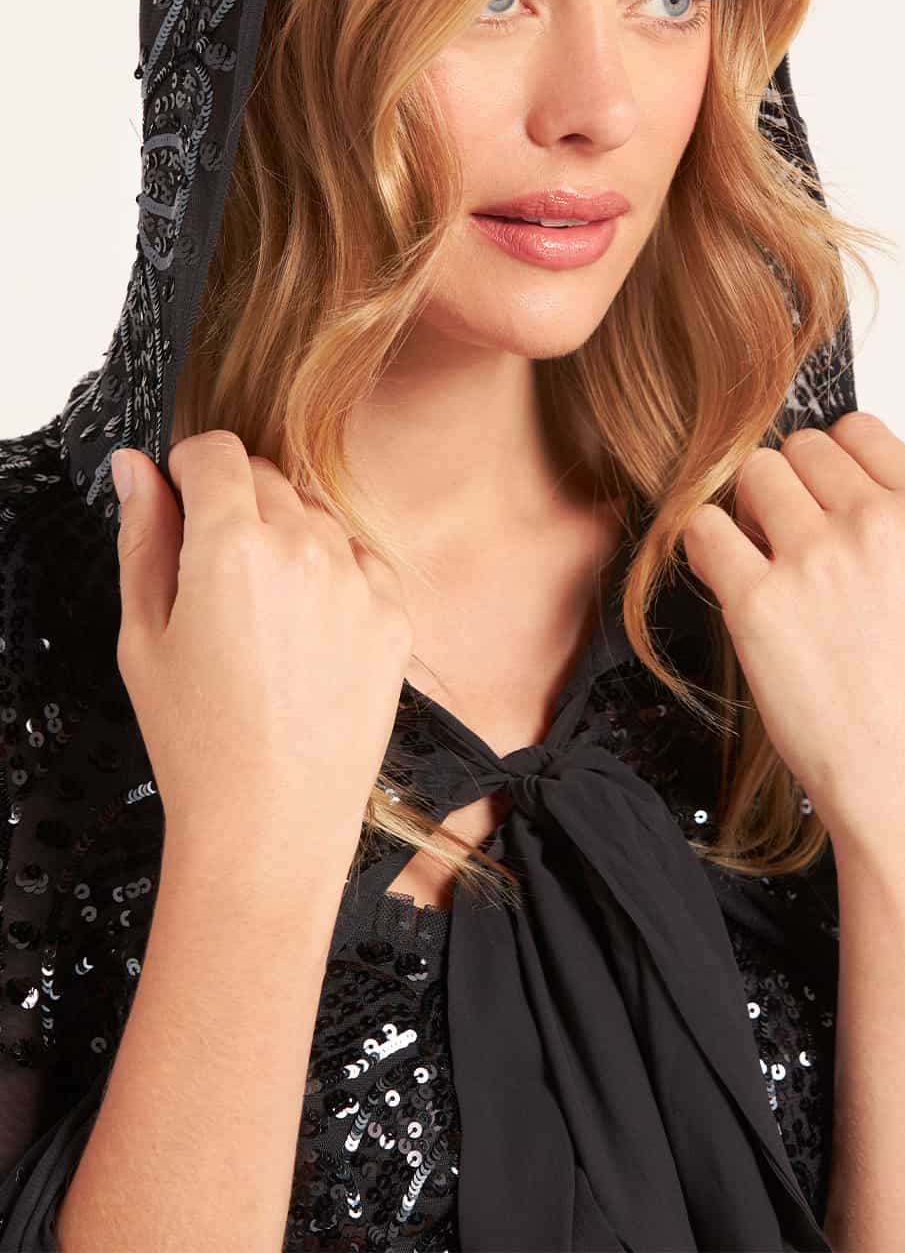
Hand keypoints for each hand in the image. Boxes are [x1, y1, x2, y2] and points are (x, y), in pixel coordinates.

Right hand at [110, 430, 412, 884]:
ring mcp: (359, 580)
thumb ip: (144, 538)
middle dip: (233, 502)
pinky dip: (333, 577)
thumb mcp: (145, 637)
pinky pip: (360, 561)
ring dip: (286, 537)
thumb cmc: (198, 743)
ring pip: (316, 516)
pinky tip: (304, 636)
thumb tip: (137, 470)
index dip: (189, 468)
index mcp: (231, 546)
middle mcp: (306, 549)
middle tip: (211, 572)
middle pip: (266, 476)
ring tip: (259, 616)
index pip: (216, 452)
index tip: (181, 497)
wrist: (273, 825)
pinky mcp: (394, 615)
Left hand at [681, 411, 904, 851]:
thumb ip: (879, 515)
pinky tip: (732, 584)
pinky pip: (703, 529)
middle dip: (787, 489)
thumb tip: (797, 466)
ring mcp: (816, 559)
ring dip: (748, 514)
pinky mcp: (759, 601)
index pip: (855, 430)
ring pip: (751, 476)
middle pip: (796, 449)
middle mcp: (876, 524)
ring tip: (770, 570)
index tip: (828, 507)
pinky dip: (706, 549)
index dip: (830, 466)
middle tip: (796, 549)